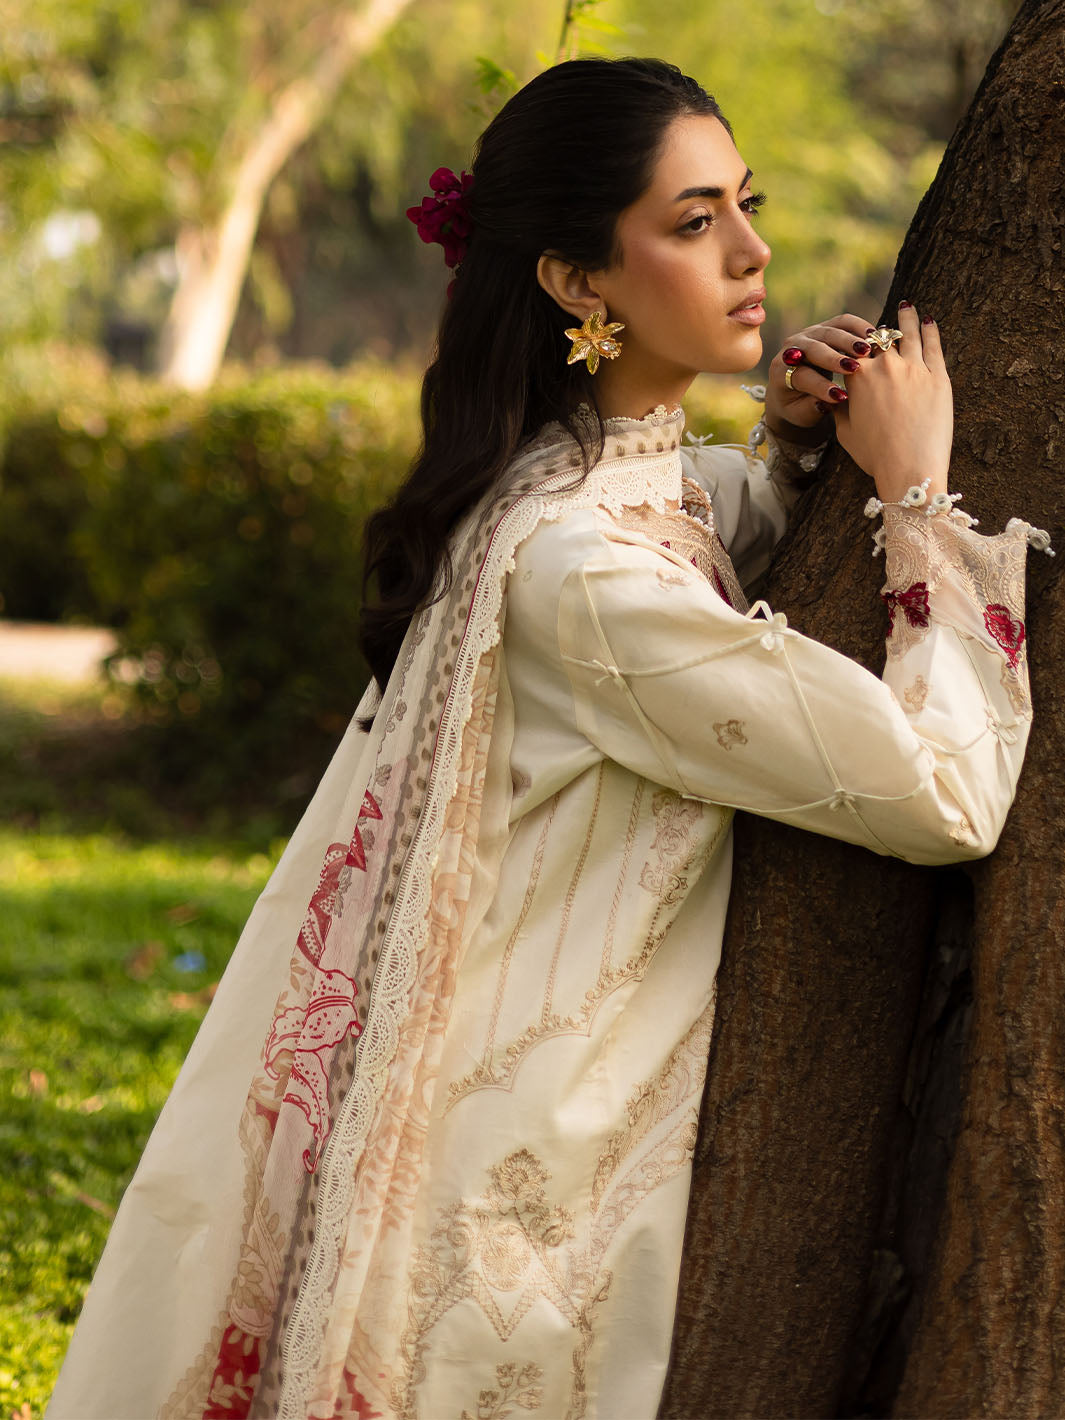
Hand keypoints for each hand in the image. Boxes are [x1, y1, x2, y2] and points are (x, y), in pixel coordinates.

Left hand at [765, 312, 878, 438]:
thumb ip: (810, 409)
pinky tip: (874, 336)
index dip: (820, 386)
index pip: (801, 375)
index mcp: (780, 372)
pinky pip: (842, 322)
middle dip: (835, 358)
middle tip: (855, 367)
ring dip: (850, 340)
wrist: (794, 388)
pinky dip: (858, 326)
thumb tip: (825, 403)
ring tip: (868, 350)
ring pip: (829, 331)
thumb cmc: (797, 406)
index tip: (840, 396)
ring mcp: (808, 334)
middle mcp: (791, 348)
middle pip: (813, 348)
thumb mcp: (800, 414)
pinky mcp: (824, 327)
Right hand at [831, 302, 952, 502]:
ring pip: (908, 334)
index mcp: (857, 377)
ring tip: (907, 306)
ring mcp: (913, 368)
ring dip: (906, 318)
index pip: (855, 352)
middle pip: (880, 339)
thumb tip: (833, 396)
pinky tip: (929, 321)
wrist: (909, 467)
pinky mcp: (938, 376)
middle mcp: (885, 366)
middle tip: (881, 325)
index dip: (855, 347)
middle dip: (879, 332)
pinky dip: (930, 330)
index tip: (857, 342)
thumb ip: (838, 408)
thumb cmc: (875, 455)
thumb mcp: (845, 433)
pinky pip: (933, 344)